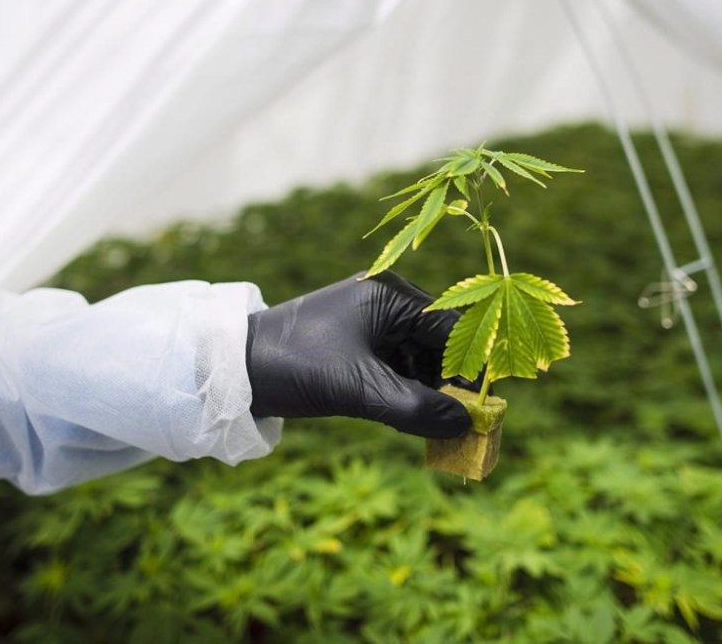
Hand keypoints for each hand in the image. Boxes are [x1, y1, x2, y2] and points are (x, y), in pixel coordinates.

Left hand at [246, 271, 471, 437]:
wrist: (236, 370)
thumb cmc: (296, 366)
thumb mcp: (359, 389)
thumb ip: (415, 408)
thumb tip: (466, 425)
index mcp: (391, 295)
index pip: (452, 327)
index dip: (471, 367)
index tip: (485, 405)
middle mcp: (386, 301)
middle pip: (439, 343)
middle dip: (450, 383)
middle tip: (461, 423)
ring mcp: (372, 322)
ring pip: (420, 358)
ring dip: (429, 391)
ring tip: (433, 425)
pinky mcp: (359, 343)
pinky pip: (398, 366)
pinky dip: (407, 391)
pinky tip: (409, 417)